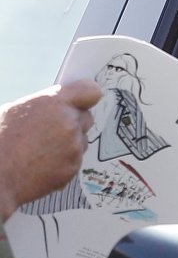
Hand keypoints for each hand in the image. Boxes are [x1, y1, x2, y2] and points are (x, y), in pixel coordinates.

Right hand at [0, 80, 101, 220]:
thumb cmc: (2, 143)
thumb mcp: (17, 111)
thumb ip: (46, 106)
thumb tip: (59, 106)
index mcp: (54, 103)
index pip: (90, 91)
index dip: (87, 94)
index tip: (84, 98)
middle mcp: (68, 123)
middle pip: (86, 117)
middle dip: (74, 121)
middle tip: (54, 127)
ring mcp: (74, 147)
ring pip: (81, 140)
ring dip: (70, 142)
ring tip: (43, 147)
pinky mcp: (74, 166)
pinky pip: (76, 159)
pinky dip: (65, 160)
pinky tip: (45, 161)